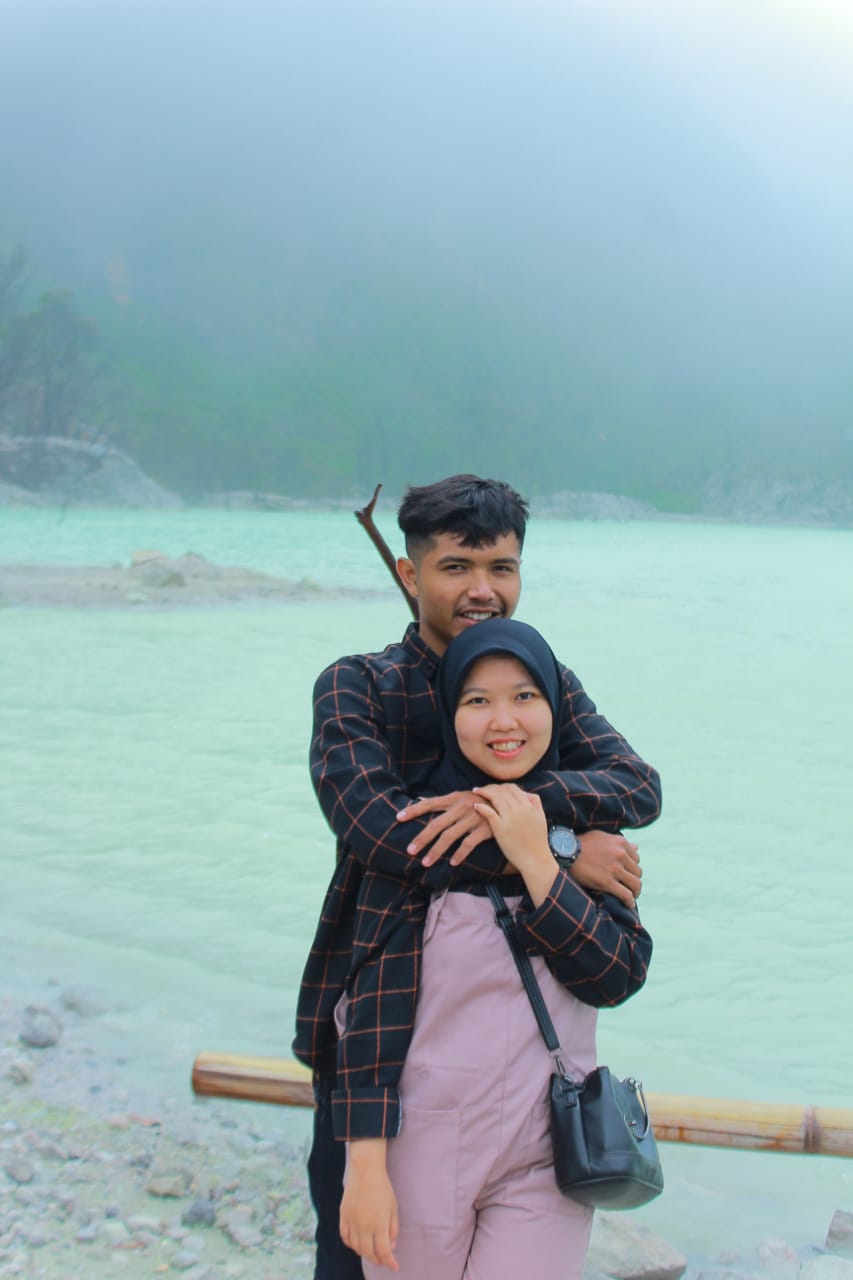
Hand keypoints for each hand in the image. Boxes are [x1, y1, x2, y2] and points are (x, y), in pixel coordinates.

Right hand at [340, 1140, 399, 1271]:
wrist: (365, 1170)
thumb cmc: (383, 1187)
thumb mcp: (393, 1208)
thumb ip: (393, 1229)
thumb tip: (391, 1247)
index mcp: (379, 1224)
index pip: (384, 1252)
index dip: (390, 1262)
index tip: (395, 1267)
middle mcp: (364, 1226)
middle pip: (369, 1253)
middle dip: (378, 1260)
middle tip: (384, 1260)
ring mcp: (352, 1222)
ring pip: (356, 1247)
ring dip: (365, 1253)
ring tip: (372, 1252)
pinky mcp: (343, 1216)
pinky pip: (345, 1237)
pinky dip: (351, 1244)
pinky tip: (357, 1244)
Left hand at [396, 791, 492, 866]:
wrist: (509, 803)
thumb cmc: (481, 802)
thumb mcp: (462, 798)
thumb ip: (444, 802)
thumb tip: (422, 801)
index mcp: (454, 798)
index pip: (429, 803)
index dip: (413, 810)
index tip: (398, 818)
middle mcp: (461, 807)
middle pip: (436, 824)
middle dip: (421, 838)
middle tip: (409, 850)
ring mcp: (473, 818)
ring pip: (449, 837)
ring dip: (436, 851)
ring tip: (425, 862)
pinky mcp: (484, 829)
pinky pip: (468, 844)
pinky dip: (460, 855)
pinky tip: (452, 864)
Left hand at [472, 786, 555, 905]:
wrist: (536, 860)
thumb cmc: (538, 841)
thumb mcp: (541, 818)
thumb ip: (535, 802)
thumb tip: (526, 792)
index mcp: (528, 806)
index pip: (512, 788)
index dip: (501, 786)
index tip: (493, 788)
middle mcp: (519, 809)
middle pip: (502, 790)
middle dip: (490, 787)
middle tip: (480, 789)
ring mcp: (509, 818)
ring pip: (494, 797)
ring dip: (483, 792)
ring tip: (475, 792)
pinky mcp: (501, 829)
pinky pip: (489, 812)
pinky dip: (481, 807)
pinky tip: (475, 806)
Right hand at [572, 831, 641, 908]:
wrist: (564, 851)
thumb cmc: (581, 844)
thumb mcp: (602, 837)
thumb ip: (619, 842)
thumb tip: (636, 847)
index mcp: (620, 842)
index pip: (636, 858)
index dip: (631, 868)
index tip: (627, 874)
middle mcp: (620, 854)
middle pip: (638, 872)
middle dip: (633, 880)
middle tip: (628, 886)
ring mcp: (614, 868)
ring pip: (635, 884)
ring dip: (635, 892)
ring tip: (631, 896)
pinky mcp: (607, 882)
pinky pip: (626, 895)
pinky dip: (630, 901)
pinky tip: (628, 904)